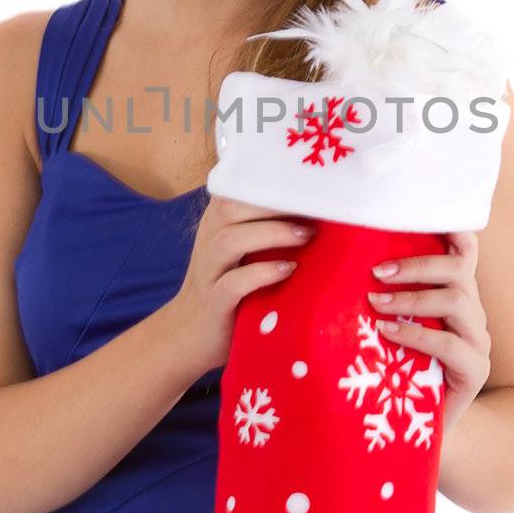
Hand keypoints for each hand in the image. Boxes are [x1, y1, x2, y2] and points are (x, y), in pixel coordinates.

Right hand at [164, 195, 316, 377]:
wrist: (190, 335)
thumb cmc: (230, 286)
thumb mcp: (246, 251)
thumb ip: (270, 227)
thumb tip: (323, 208)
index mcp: (219, 222)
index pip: (238, 186)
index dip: (270, 178)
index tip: (310, 178)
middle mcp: (210, 240)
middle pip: (231, 206)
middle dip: (275, 202)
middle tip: (316, 207)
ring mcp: (209, 272)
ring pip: (230, 240)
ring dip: (271, 233)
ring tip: (307, 236)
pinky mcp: (214, 303)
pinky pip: (232, 284)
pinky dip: (261, 274)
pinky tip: (287, 270)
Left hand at [366, 230, 490, 431]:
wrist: (408, 427)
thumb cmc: (389, 367)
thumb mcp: (382, 323)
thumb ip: (376, 291)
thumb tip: (331, 253)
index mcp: (454, 292)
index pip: (462, 249)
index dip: (450, 228)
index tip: (414, 215)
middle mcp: (471, 312)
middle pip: (459, 267)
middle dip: (417, 264)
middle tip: (376, 271)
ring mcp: (477, 341)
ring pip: (457, 300)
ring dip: (413, 297)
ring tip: (375, 303)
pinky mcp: (476, 371)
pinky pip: (451, 344)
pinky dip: (416, 335)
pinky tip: (387, 332)